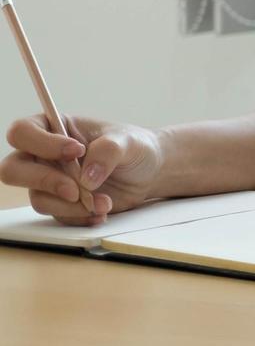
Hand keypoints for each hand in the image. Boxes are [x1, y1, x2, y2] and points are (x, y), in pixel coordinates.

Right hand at [1, 115, 165, 225]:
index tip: (77, 150)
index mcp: (55, 128)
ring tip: (104, 202)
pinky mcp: (60, 204)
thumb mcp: (129, 142)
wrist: (150, 173)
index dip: (42, 143)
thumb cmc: (135, 147)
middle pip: (13, 169)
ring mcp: (49, 182)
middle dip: (45, 181)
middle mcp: (44, 156)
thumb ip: (108, 151)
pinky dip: (79, 217)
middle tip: (76, 189)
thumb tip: (86, 178)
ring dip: (70, 205)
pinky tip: (101, 212)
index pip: (23, 132)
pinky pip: (58, 215)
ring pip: (38, 198)